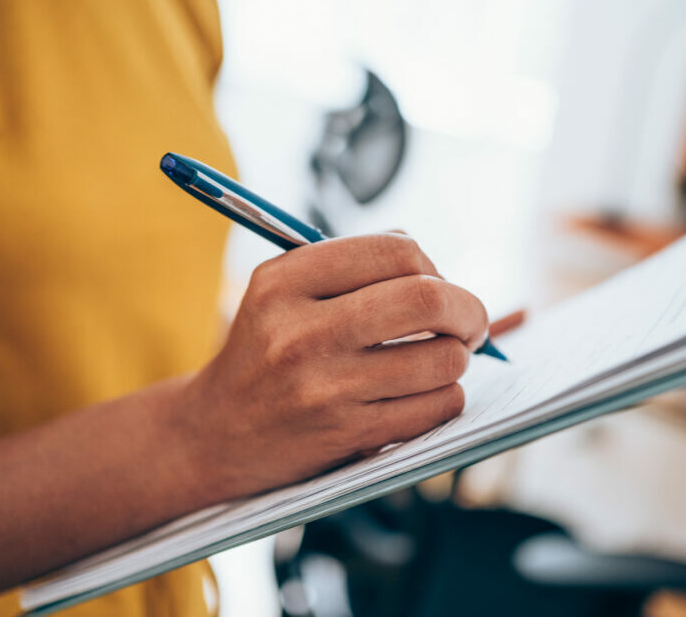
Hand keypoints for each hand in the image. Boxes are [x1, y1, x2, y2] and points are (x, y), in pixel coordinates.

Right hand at [172, 234, 488, 501]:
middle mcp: (301, 333)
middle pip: (428, 300)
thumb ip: (349, 266)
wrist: (216, 433)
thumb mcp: (280, 291)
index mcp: (284, 282)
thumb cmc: (264, 352)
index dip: (432, 265)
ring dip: (457, 359)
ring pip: (443, 359)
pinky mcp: (347, 436)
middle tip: (469, 322)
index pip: (395, 250)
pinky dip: (446, 398)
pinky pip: (436, 408)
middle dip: (468, 309)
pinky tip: (424, 395)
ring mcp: (324, 389)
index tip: (436, 283)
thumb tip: (437, 268)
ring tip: (439, 360)